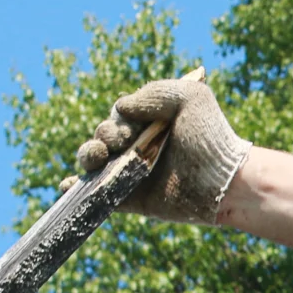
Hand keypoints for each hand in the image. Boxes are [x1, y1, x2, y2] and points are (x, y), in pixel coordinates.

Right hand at [76, 71, 248, 222]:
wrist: (225, 180)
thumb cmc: (212, 137)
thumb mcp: (190, 98)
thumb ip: (155, 93)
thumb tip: (120, 108)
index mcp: (150, 123)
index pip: (118, 117)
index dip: (116, 122)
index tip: (128, 130)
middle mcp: (139, 147)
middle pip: (102, 138)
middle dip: (103, 138)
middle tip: (119, 144)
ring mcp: (134, 174)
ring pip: (95, 163)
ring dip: (87, 157)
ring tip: (95, 160)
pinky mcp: (133, 199)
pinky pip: (100, 195)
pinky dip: (79, 191)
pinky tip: (67, 187)